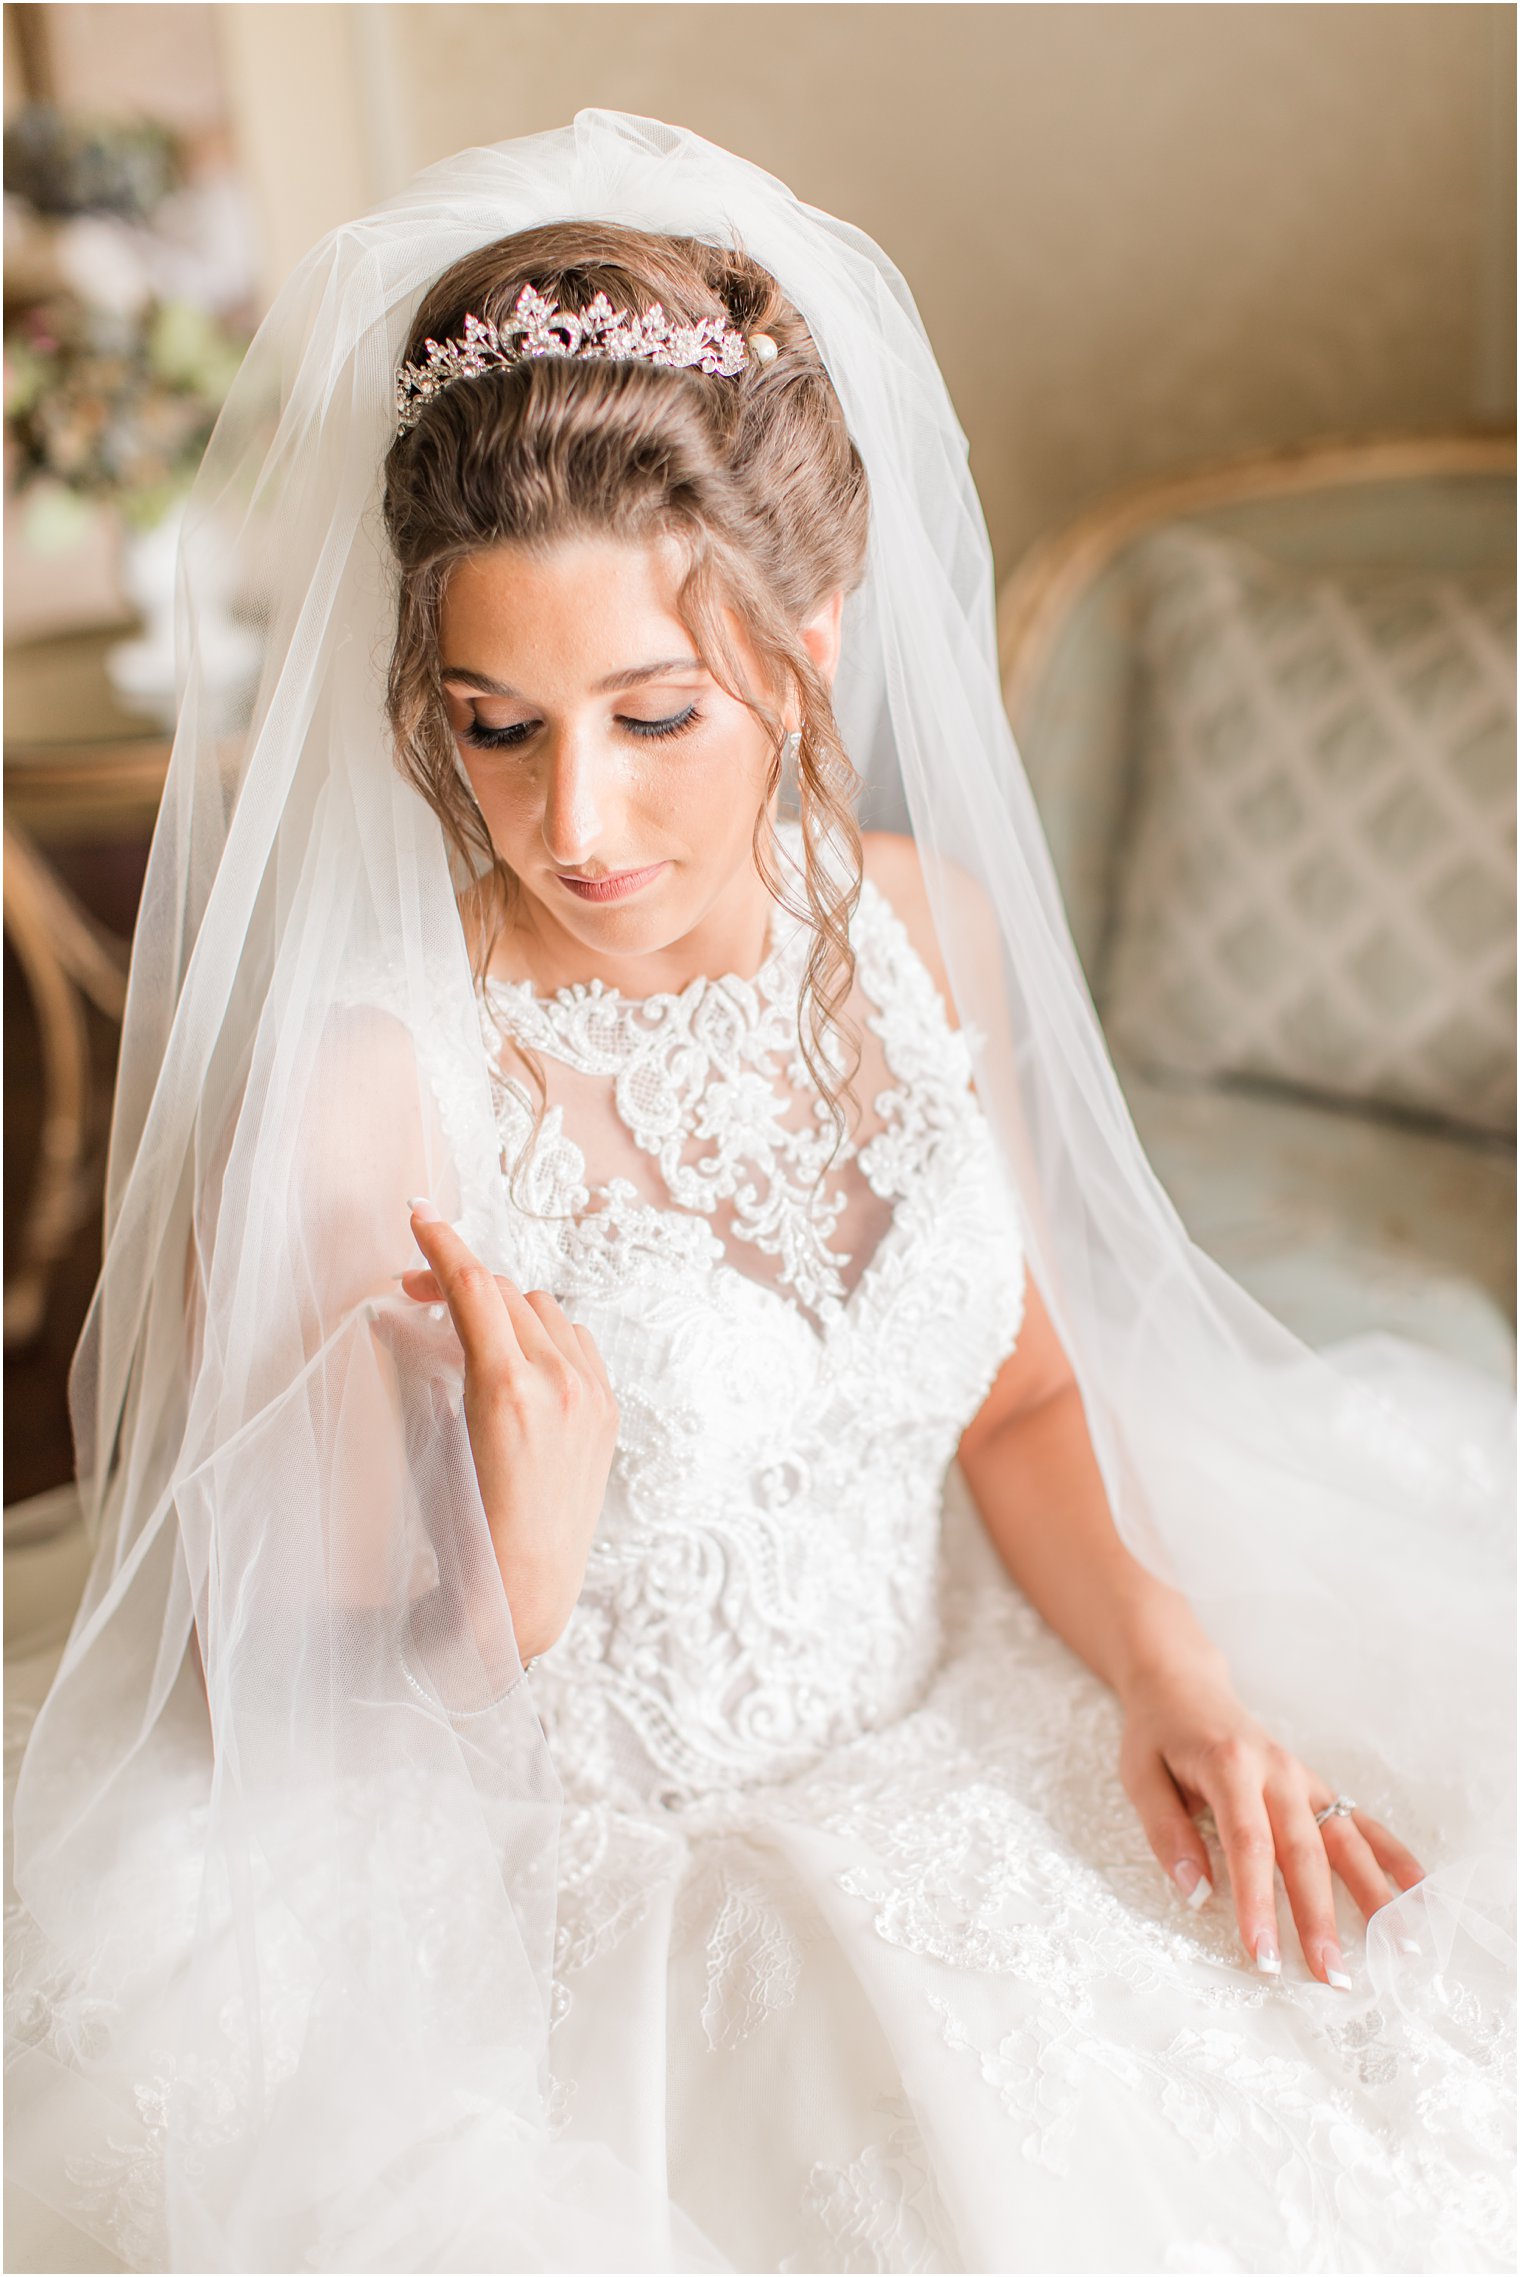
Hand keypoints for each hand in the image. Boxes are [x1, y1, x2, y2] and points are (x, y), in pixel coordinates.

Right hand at [400, 1198, 617, 1658]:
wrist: (526, 1591)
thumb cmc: (464, 1529)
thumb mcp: (431, 1441)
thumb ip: (421, 1368)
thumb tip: (402, 1317)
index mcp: (509, 1391)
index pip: (474, 1289)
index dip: (442, 1245)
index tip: (419, 1215)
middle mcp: (561, 1384)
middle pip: (505, 1292)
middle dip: (458, 1282)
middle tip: (414, 1293)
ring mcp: (592, 1396)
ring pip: (544, 1310)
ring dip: (502, 1308)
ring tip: (464, 1332)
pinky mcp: (608, 1412)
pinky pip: (576, 1342)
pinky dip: (543, 1336)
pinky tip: (515, 1359)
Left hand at [1118, 1658, 1426, 1985]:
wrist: (1183, 1684)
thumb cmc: (1158, 1734)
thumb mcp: (1140, 1775)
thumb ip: (1167, 1833)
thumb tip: (1195, 1894)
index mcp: (1229, 1767)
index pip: (1248, 1844)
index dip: (1257, 1902)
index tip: (1263, 1955)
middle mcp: (1276, 1771)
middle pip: (1304, 1851)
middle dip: (1318, 1917)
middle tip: (1331, 1975)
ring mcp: (1303, 1778)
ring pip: (1345, 1839)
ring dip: (1374, 1894)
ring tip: (1399, 1947)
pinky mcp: (1316, 1786)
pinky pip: (1360, 1821)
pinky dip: (1392, 1854)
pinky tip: (1418, 1890)